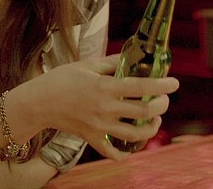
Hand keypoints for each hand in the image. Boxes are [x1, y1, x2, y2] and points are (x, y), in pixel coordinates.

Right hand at [14, 54, 179, 160]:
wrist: (38, 102)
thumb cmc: (60, 80)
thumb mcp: (86, 64)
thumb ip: (111, 63)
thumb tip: (130, 58)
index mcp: (105, 87)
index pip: (141, 86)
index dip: (162, 85)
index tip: (174, 83)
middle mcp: (106, 108)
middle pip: (144, 112)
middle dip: (160, 106)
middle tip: (164, 99)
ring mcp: (99, 126)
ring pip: (134, 135)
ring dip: (150, 129)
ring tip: (154, 120)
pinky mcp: (92, 138)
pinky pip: (111, 152)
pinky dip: (124, 153)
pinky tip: (131, 146)